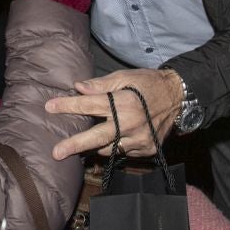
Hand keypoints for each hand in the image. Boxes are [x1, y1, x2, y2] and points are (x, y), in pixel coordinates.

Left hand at [46, 68, 183, 160]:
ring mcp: (140, 140)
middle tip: (56, 153)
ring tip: (84, 141)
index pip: (90, 105)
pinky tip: (115, 137)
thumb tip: (78, 87)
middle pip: (97, 137)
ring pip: (109, 149)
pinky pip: (124, 152)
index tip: (50, 107)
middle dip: (75, 145)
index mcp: (124, 103)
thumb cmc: (149, 83)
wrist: (179, 97)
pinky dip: (115, 145)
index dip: (68, 106)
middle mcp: (131, 124)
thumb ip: (101, 84)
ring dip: (95, 145)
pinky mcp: (147, 150)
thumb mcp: (126, 77)